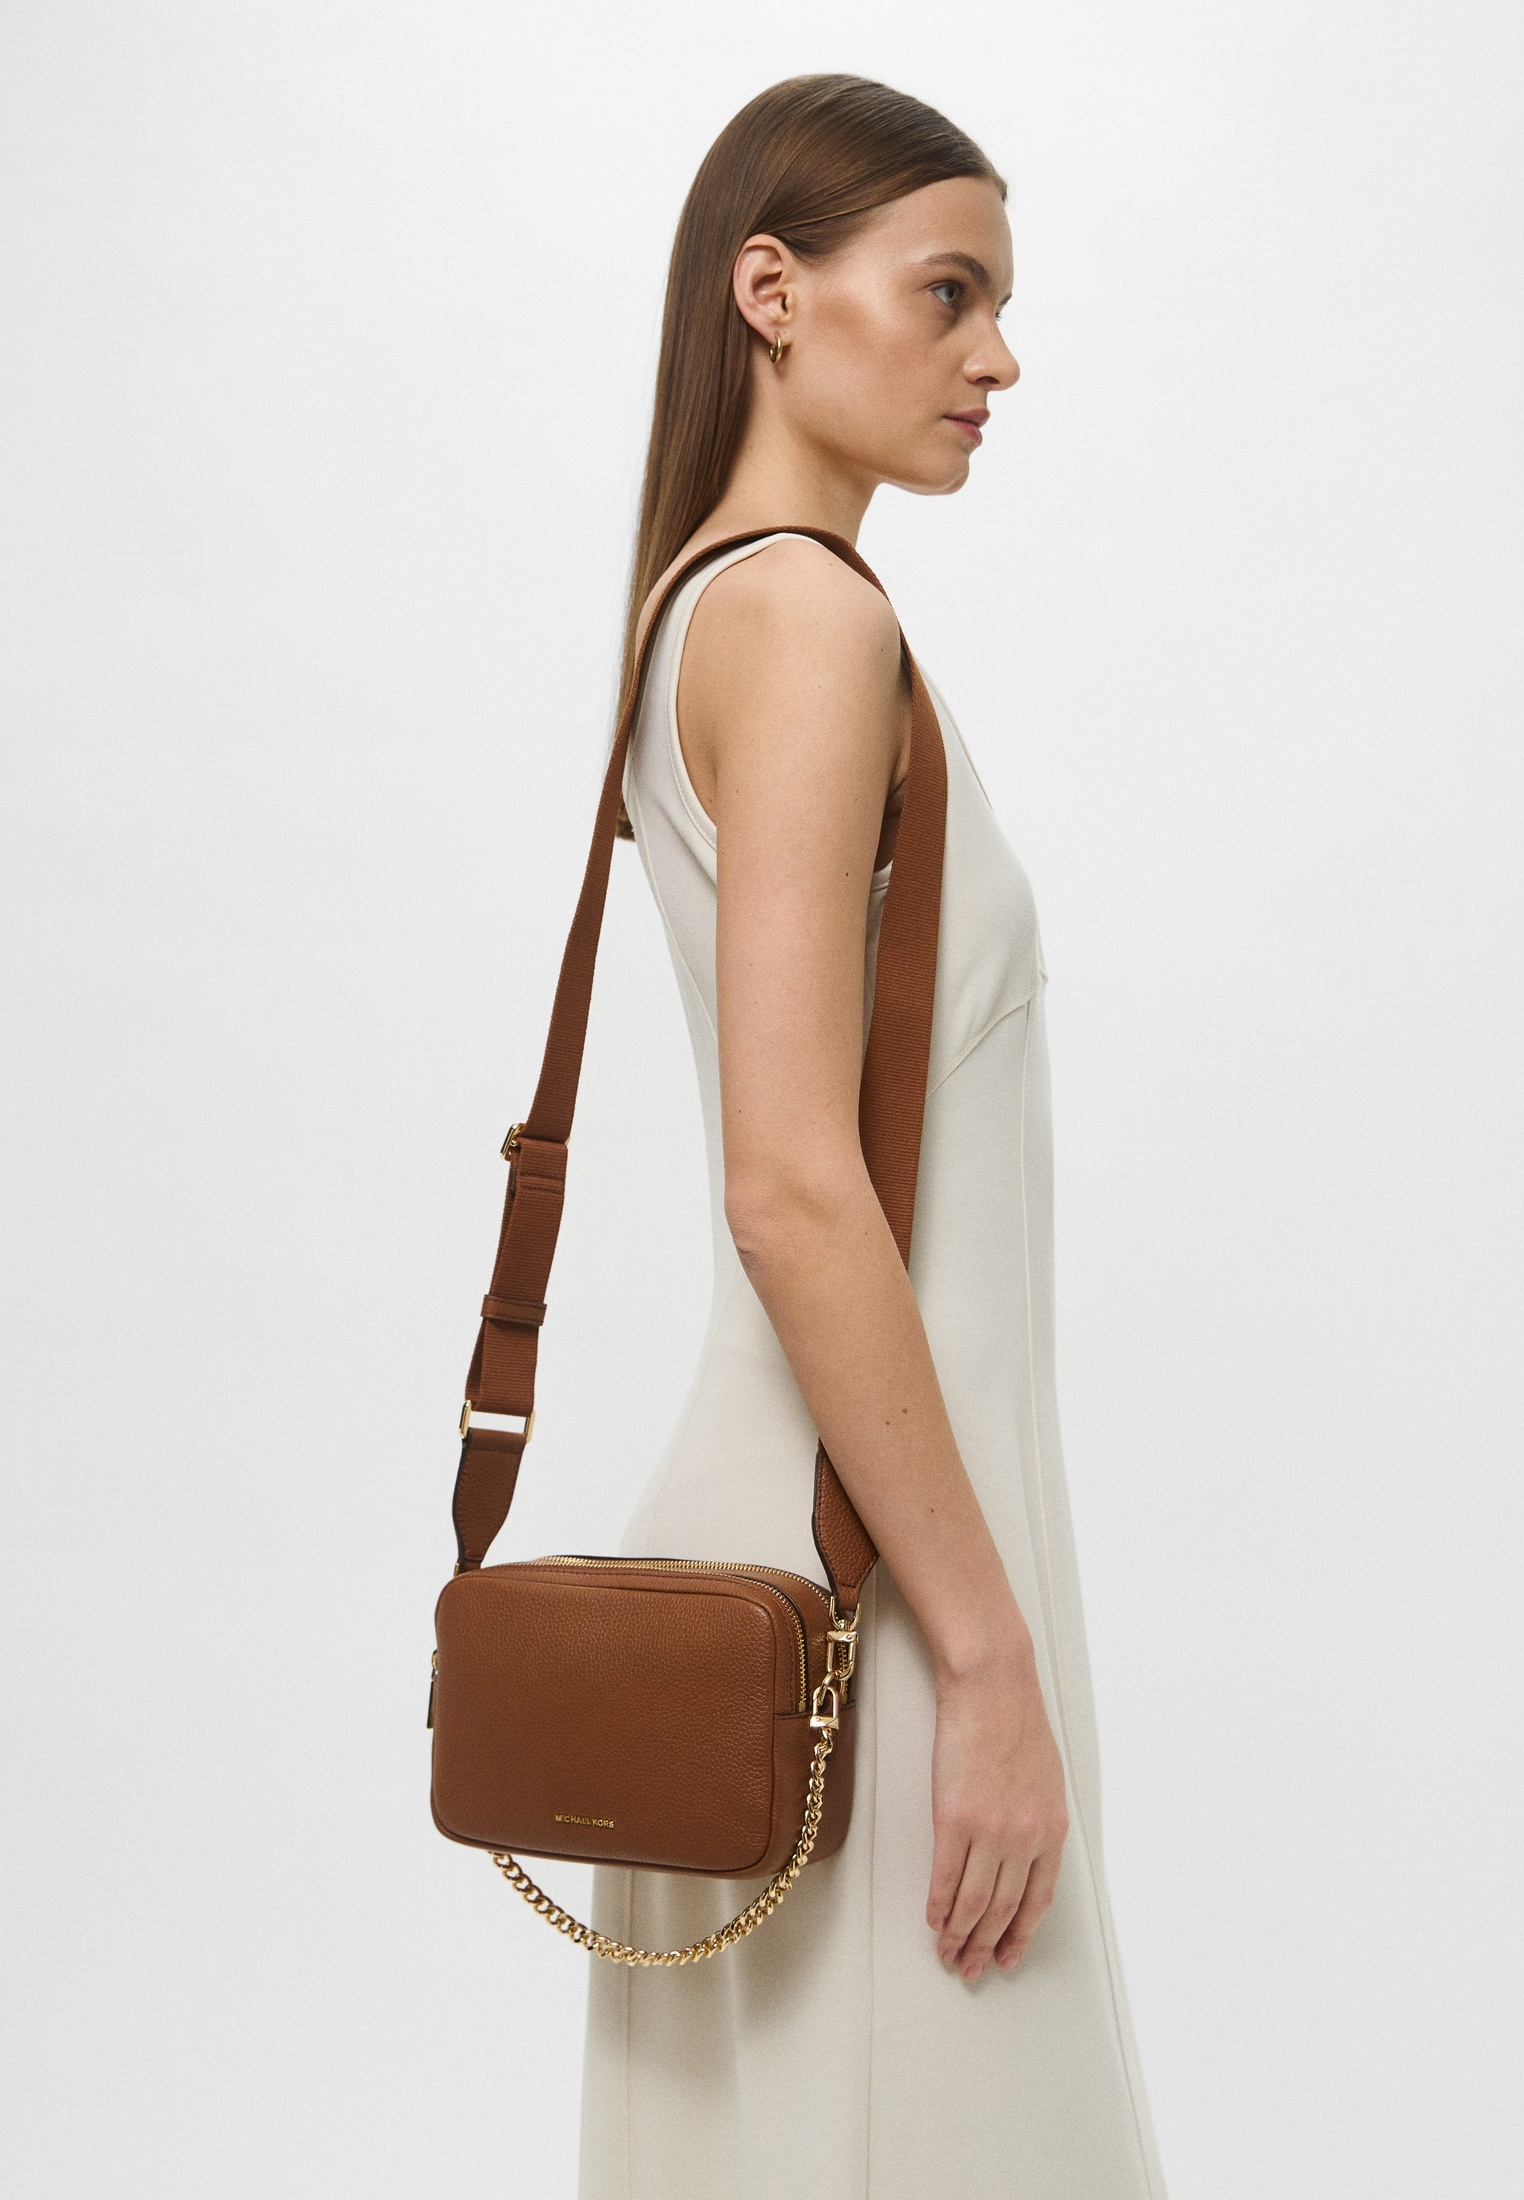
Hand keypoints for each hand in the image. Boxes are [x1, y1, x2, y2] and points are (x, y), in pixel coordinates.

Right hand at [925, 1651, 1068, 1982]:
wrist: (992, 1686)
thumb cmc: (1016, 1719)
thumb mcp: (1045, 1776)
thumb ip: (1036, 1817)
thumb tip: (1022, 1849)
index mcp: (1051, 1828)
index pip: (1038, 1898)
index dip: (1021, 1933)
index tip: (1008, 1955)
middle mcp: (1025, 1837)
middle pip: (1006, 1908)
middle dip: (988, 1944)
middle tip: (972, 1968)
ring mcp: (991, 1830)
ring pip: (976, 1901)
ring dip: (960, 1933)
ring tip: (948, 1952)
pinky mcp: (955, 1818)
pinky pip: (946, 1875)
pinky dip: (939, 1903)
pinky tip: (934, 1918)